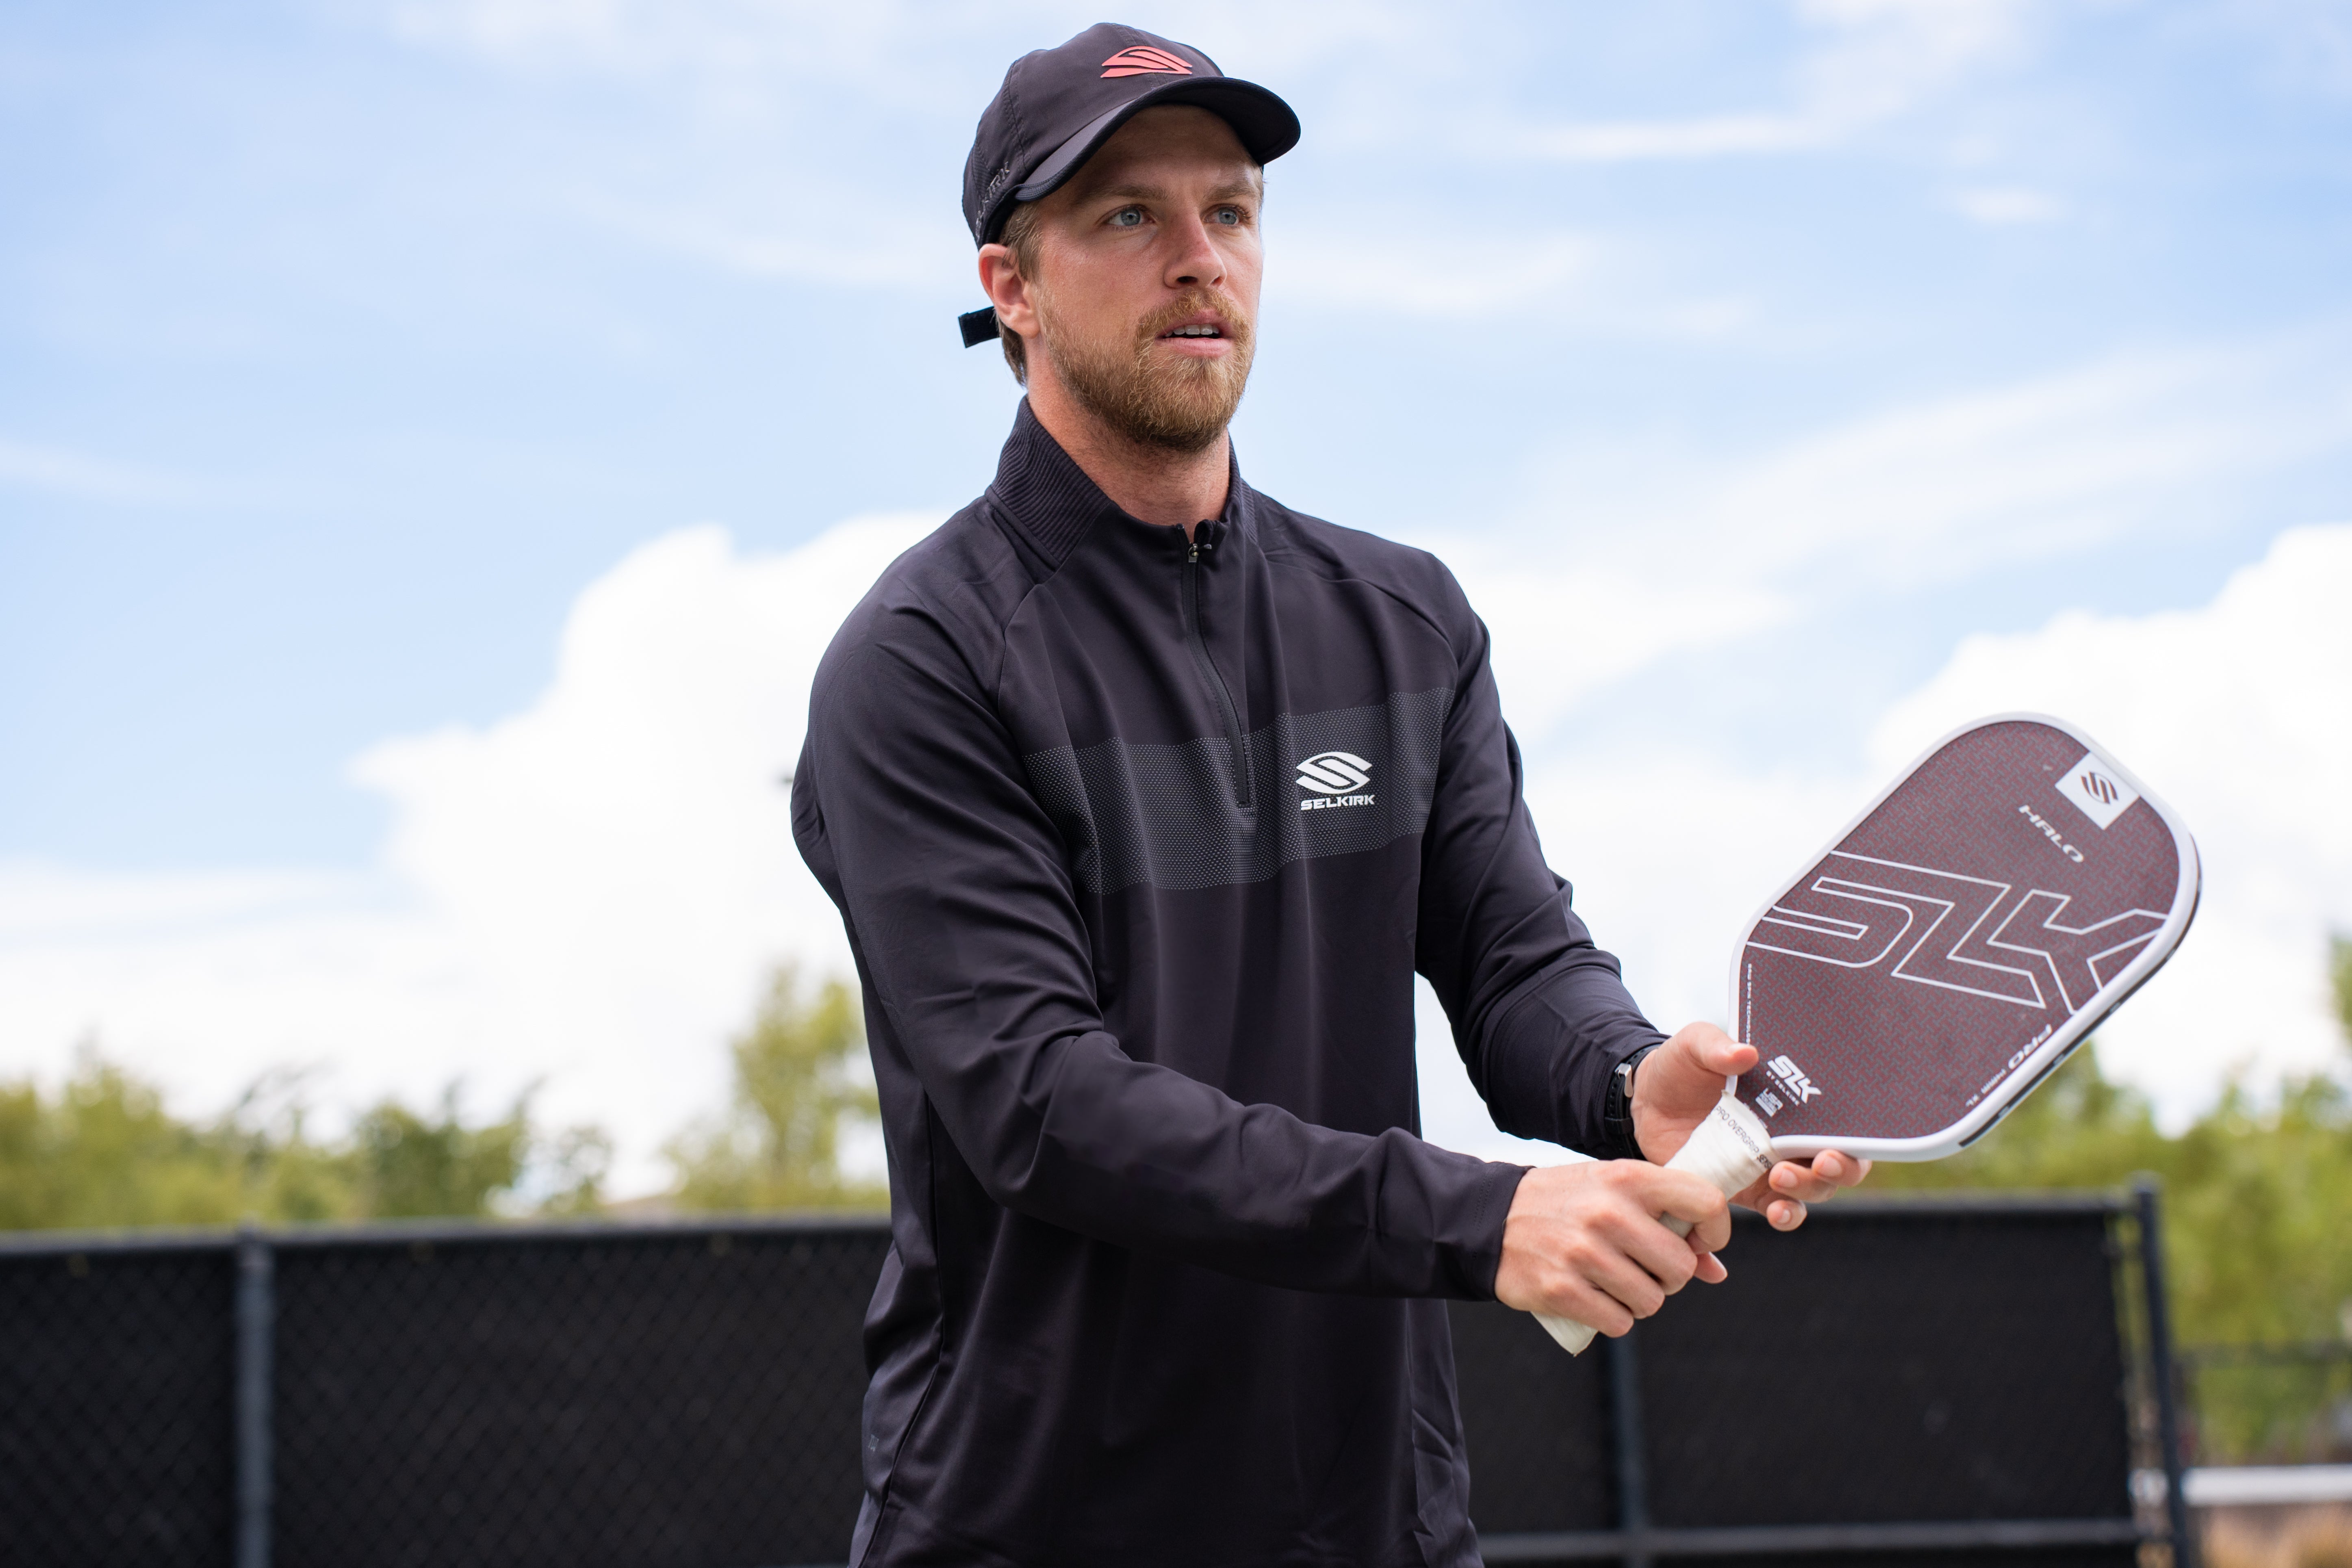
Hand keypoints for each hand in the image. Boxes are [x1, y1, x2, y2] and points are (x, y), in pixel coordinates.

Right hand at [1493, 1160, 1731, 1337]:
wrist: (1491, 1218)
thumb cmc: (1567, 1202)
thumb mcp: (1614, 1192)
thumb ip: (1666, 1221)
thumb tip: (1716, 1271)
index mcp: (1627, 1177)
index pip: (1705, 1202)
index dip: (1716, 1232)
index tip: (1698, 1243)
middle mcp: (1608, 1212)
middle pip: (1680, 1267)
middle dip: (1668, 1277)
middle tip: (1643, 1268)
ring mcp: (1583, 1252)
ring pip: (1652, 1301)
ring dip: (1639, 1300)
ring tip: (1614, 1282)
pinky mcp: (1561, 1289)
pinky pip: (1619, 1323)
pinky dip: (1612, 1318)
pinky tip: (1593, 1297)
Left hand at [1632, 1021, 1871, 1229]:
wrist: (1646, 1101)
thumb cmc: (1682, 1067)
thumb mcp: (1695, 1046)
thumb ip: (1716, 1046)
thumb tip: (1745, 1052)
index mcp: (1793, 1099)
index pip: (1842, 1121)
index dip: (1852, 1135)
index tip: (1835, 1139)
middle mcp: (1792, 1135)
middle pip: (1839, 1163)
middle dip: (1840, 1168)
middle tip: (1821, 1162)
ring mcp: (1771, 1166)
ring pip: (1812, 1191)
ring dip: (1806, 1190)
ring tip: (1779, 1178)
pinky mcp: (1747, 1189)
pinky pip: (1777, 1210)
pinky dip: (1784, 1215)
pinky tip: (1776, 1213)